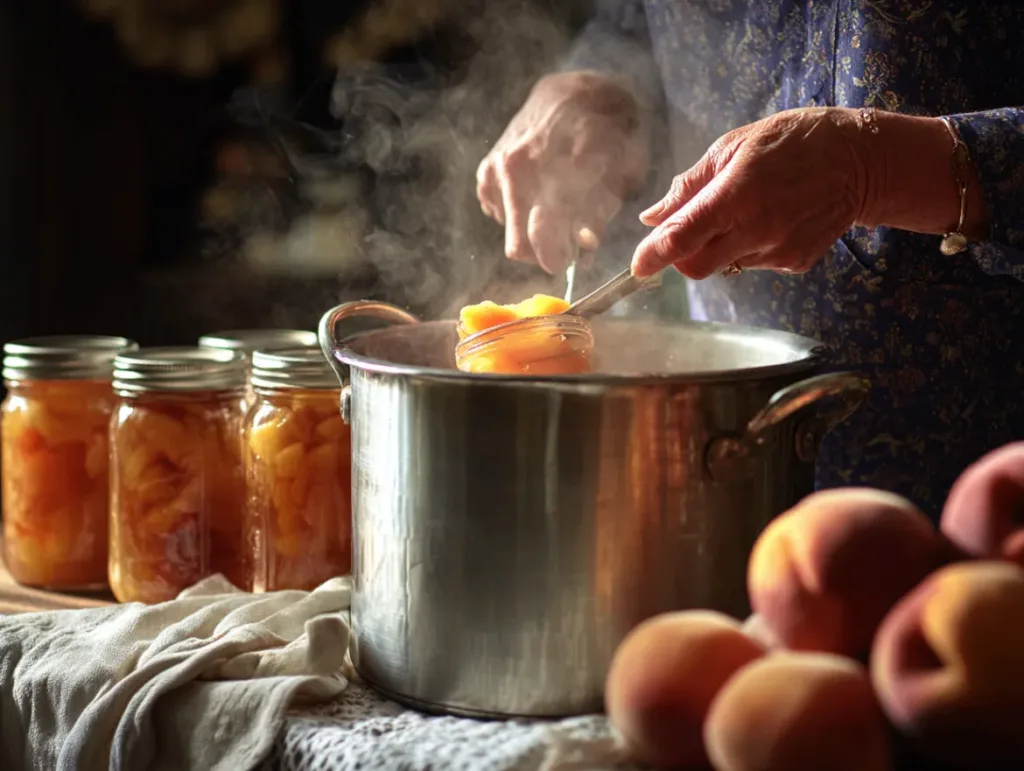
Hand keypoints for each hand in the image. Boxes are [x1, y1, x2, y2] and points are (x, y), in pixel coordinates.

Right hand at [476, 71, 648, 273]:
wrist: (578, 89)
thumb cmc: (611, 132)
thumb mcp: (623, 170)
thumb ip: (602, 212)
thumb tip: (584, 246)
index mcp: (556, 169)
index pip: (542, 236)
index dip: (555, 259)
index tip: (567, 260)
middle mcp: (519, 171)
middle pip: (519, 246)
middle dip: (542, 252)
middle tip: (562, 241)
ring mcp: (498, 169)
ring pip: (508, 232)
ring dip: (529, 230)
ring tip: (552, 207)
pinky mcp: (486, 170)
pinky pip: (498, 213)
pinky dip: (517, 212)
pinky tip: (535, 192)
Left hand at [630, 107, 869, 278]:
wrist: (861, 159)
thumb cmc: (793, 142)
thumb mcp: (734, 147)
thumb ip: (690, 186)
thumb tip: (652, 216)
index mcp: (736, 196)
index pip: (681, 239)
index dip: (653, 256)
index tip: (637, 266)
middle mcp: (756, 231)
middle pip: (696, 267)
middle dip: (682, 255)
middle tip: (689, 230)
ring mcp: (778, 251)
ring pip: (726, 265)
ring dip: (720, 246)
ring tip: (748, 208)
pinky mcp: (795, 263)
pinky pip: (754, 264)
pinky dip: (749, 247)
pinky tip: (772, 218)